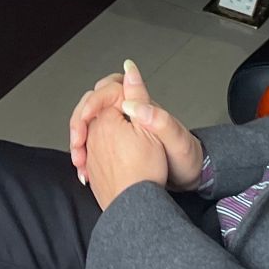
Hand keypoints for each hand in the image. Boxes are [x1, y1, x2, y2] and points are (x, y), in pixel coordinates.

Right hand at [69, 60, 204, 191]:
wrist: (191, 178)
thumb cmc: (186, 157)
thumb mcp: (175, 138)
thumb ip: (156, 118)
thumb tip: (130, 102)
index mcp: (141, 105)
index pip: (109, 89)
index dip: (94, 101)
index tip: (87, 119)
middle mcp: (128, 114)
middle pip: (93, 104)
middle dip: (80, 121)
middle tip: (77, 142)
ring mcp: (121, 129)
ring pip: (89, 124)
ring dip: (79, 138)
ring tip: (79, 160)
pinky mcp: (116, 144)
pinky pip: (93, 142)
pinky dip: (84, 152)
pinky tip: (83, 168)